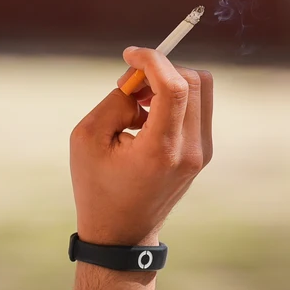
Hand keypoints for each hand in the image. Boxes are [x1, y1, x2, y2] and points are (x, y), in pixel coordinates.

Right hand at [69, 47, 212, 247]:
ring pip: (201, 90)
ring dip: (169, 83)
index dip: (153, 60)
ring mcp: (201, 152)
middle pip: (194, 80)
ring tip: (137, 104)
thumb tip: (140, 80)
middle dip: (161, 70)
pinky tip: (146, 118)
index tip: (130, 55)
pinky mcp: (201, 152)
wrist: (122, 234)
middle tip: (129, 86)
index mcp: (161, 149)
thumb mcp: (88, 138)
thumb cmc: (98, 187)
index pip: (175, 87)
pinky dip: (174, 99)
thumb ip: (115, 100)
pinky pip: (197, 107)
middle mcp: (190, 150)